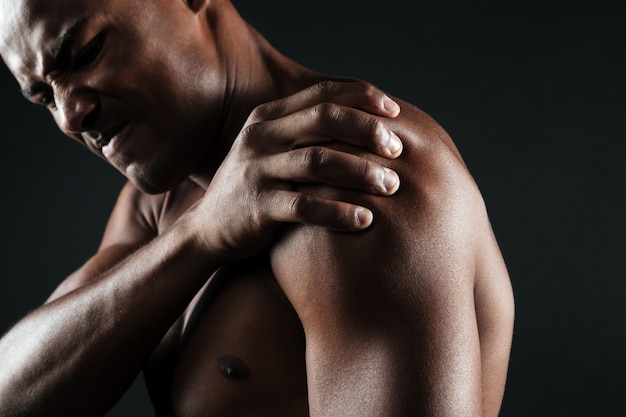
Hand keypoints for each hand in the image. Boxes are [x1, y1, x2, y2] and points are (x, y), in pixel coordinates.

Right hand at [188, 80, 402, 259]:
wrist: (209, 229)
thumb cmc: (258, 189)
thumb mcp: (275, 152)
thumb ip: (308, 136)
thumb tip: (370, 125)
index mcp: (268, 117)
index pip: (322, 93)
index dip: (362, 97)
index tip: (395, 111)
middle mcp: (260, 137)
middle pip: (324, 119)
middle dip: (367, 131)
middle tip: (398, 150)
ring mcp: (256, 170)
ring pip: (319, 162)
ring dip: (362, 172)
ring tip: (392, 185)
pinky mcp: (257, 207)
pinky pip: (306, 207)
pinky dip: (339, 212)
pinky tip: (365, 220)